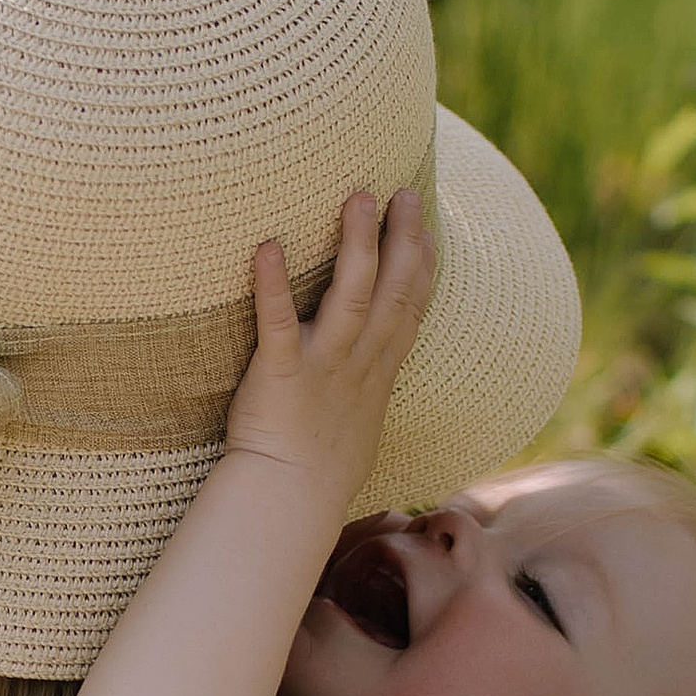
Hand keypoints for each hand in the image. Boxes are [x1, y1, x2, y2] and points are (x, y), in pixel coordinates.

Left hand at [223, 195, 432, 509]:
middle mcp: (358, 364)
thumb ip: (363, 383)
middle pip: (391, 292)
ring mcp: (322, 368)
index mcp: (377, 373)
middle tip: (407, 192)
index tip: (428, 224)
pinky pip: (278, 324)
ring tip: (358, 198)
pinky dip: (272, 285)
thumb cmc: (317, 469)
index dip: (421, 264)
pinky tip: (267, 246)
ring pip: (351, 299)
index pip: (409, 309)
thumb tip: (366, 368)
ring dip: (357, 247)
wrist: (288, 503)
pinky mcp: (280, 374)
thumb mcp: (358, 422)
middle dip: (403, 240)